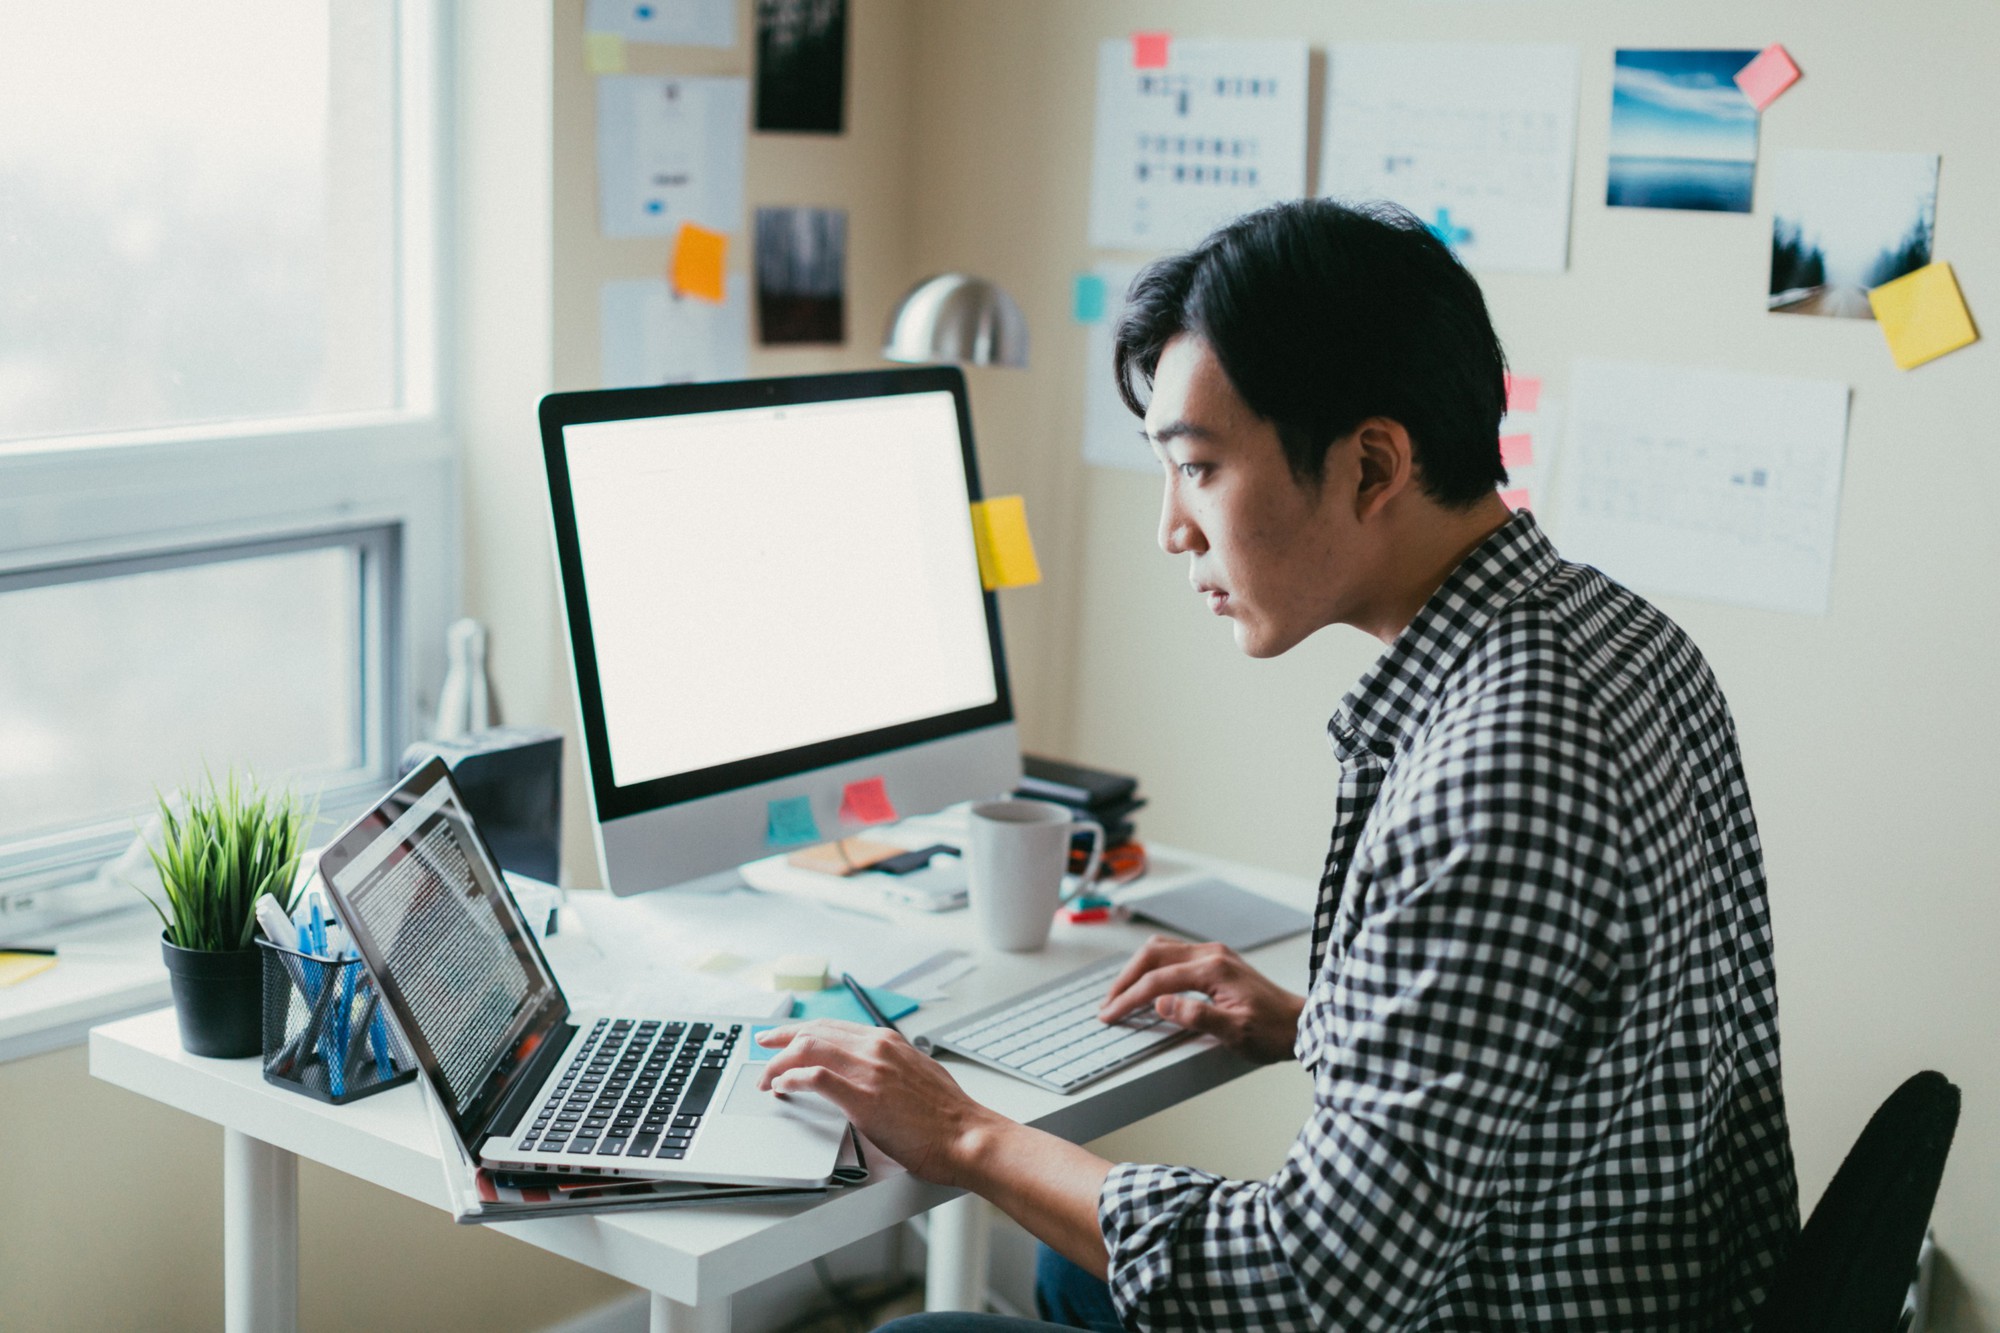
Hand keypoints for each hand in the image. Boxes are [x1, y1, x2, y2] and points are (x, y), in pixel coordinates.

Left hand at [754, 1019, 1001, 1185]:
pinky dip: (792, 1079)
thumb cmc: (948, 1115)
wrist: (967, 1136)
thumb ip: (891, 1067)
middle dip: (780, 1039)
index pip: (832, 1026)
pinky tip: (784, 1089)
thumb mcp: (918, 1074)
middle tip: (761, 1049)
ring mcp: (869, 1070)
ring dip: (779, 1064)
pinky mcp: (863, 1097)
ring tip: (767, 1079)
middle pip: (813, 1032)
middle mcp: (876, 1048)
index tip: (783, 1036)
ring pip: (808, 1048)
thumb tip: (871, 1075)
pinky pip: (815, 1078)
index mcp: (888, 1041)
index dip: (800, 1029)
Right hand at [1097, 935, 1304, 1064]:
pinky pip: (1173, 954)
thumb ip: (1197, 1016)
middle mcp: (1211, 954)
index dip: (1129, 998)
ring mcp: (1214, 954)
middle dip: (1125, 980)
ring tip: (1120, 993)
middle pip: (1152, 956)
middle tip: (1107, 1004)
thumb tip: (1161, 1003)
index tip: (1110, 1014)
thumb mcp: (1236, 1033)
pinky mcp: (1216, 960)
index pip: (1157, 980)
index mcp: (1214, 969)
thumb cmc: (1273, 1032)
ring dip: (1136, 970)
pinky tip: (1146, 982)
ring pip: (1161, 950)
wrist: (1301, 1025)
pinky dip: (1152, 967)